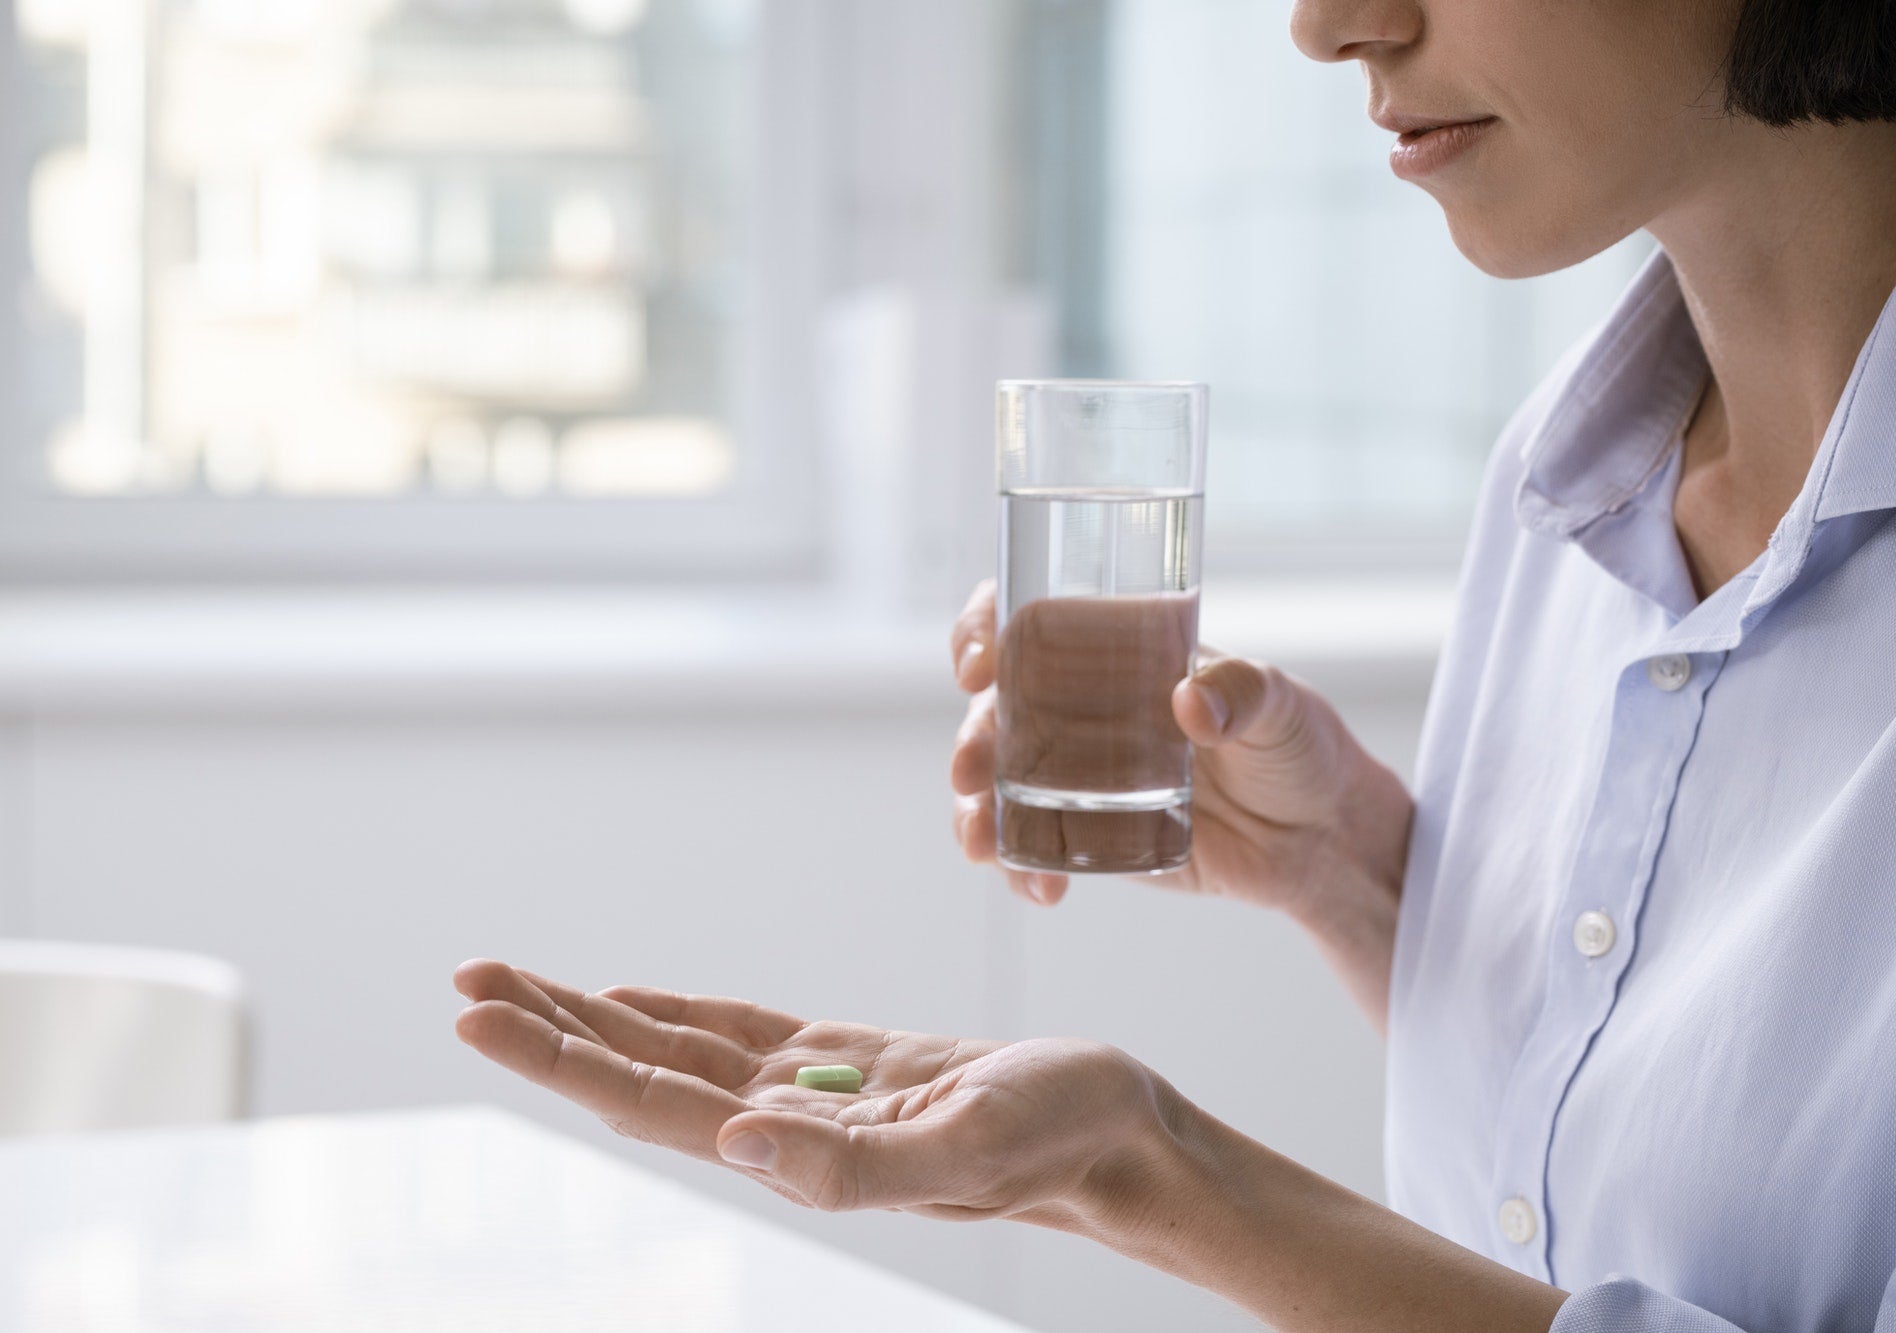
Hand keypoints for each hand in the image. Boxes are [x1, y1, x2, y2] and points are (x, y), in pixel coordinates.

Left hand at [452, 959, 1169, 1222]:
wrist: (1120, 1136)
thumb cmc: (1059, 1142)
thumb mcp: (965, 1145)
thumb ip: (851, 1162)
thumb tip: (735, 1141)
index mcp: (800, 1153)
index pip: (650, 1103)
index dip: (562, 1058)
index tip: (482, 1016)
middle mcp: (786, 1129)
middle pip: (641, 1074)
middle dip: (551, 1028)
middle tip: (467, 979)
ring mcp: (814, 1096)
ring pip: (679, 1050)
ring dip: (596, 1016)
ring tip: (517, 981)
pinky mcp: (850, 1063)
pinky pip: (740, 1035)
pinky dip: (676, 1012)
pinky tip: (630, 1002)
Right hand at [949, 580, 1410, 922]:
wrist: (1320, 838)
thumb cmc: (1299, 745)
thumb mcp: (1280, 703)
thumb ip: (1242, 691)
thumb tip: (1190, 701)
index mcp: (1116, 650)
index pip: (1027, 619)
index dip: (983, 630)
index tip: (978, 664)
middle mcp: (1083, 707)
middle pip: (995, 708)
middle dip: (969, 738)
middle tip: (971, 769)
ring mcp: (1078, 775)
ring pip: (996, 784)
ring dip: (973, 811)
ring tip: (982, 843)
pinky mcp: (1089, 835)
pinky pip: (1031, 848)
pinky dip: (1020, 869)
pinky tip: (1042, 889)